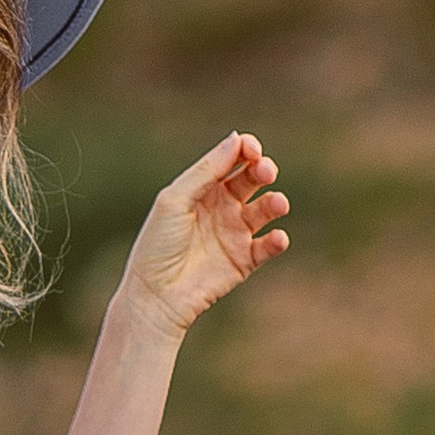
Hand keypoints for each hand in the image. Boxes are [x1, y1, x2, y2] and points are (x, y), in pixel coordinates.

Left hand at [118, 131, 289, 339]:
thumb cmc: (158, 245)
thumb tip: (237, 139)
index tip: (253, 149)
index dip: (245, 151)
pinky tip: (277, 238)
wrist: (156, 296)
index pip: (230, 161)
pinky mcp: (245, 260)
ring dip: (275, 203)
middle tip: (265, 172)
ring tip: (276, 204)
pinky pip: (269, 246)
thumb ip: (205, 171)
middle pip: (251, 180)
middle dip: (262, 171)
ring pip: (265, 210)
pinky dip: (277, 240)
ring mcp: (234, 233)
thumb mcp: (175, 200)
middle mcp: (221, 207)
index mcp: (201, 189)